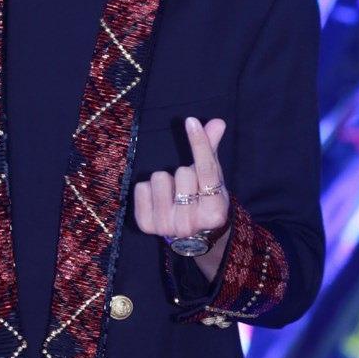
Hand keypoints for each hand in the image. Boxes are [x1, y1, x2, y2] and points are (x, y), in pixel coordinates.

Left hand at [133, 116, 229, 241]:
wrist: (189, 235)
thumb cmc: (203, 201)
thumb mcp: (212, 180)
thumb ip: (212, 150)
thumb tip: (217, 122)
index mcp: (214, 212)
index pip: (206, 170)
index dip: (199, 143)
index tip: (191, 121)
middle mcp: (190, 223)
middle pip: (182, 172)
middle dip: (184, 172)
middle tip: (187, 188)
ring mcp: (166, 226)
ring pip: (159, 177)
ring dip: (165, 180)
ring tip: (172, 194)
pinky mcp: (146, 225)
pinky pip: (141, 187)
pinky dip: (148, 188)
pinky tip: (158, 200)